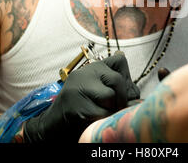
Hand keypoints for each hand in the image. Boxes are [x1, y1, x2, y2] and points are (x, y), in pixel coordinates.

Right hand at [23, 51, 139, 142]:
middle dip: (122, 98)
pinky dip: (103, 121)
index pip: (119, 61)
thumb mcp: (98, 92)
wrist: (51, 126)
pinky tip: (93, 120)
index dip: (126, 78)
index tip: (121, 92)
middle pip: (117, 81)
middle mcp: (84, 74)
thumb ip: (117, 88)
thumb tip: (136, 95)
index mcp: (91, 69)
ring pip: (111, 97)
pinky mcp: (77, 108)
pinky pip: (103, 114)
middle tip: (115, 109)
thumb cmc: (82, 109)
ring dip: (112, 111)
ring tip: (101, 114)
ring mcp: (78, 89)